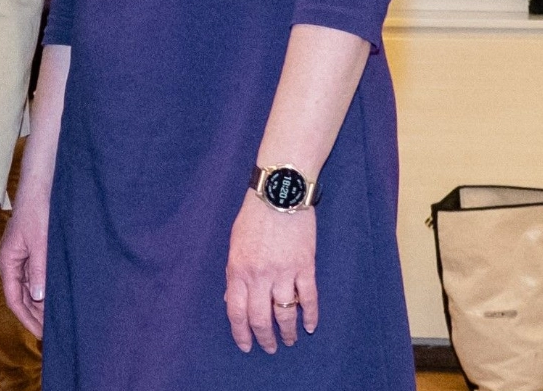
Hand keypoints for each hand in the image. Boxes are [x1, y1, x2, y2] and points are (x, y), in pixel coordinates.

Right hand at [0, 182, 49, 336]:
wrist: (39, 187)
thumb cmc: (37, 211)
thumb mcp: (40, 243)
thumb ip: (39, 270)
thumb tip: (39, 298)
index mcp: (7, 262)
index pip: (14, 299)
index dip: (28, 319)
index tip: (42, 334)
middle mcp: (11, 263)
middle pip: (20, 298)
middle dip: (34, 316)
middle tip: (52, 332)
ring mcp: (19, 258)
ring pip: (28, 290)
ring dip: (40, 305)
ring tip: (55, 320)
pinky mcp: (29, 253)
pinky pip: (33, 279)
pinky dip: (43, 292)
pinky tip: (54, 299)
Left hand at [225, 190, 318, 352]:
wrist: (279, 193)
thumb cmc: (253, 216)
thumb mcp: (235, 243)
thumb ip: (235, 272)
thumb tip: (232, 298)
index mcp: (238, 269)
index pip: (237, 311)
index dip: (241, 332)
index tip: (246, 345)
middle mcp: (259, 275)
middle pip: (261, 318)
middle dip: (265, 338)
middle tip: (270, 348)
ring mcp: (284, 272)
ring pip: (285, 313)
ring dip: (288, 332)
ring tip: (290, 341)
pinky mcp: (305, 266)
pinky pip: (309, 298)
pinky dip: (311, 316)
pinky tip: (310, 327)